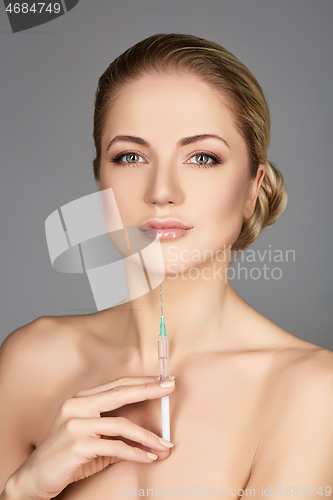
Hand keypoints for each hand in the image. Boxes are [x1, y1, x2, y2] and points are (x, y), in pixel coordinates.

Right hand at [7, 376, 175, 499]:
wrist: (34, 477)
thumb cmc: (67, 456)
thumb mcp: (93, 439)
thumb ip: (117, 434)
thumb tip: (150, 437)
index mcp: (81, 399)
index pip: (117, 385)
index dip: (141, 382)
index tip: (163, 380)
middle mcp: (77, 406)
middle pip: (120, 393)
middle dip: (149, 390)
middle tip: (171, 387)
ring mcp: (76, 424)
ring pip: (122, 424)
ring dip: (148, 435)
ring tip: (164, 444)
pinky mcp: (77, 445)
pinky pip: (116, 447)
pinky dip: (136, 453)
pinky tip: (148, 457)